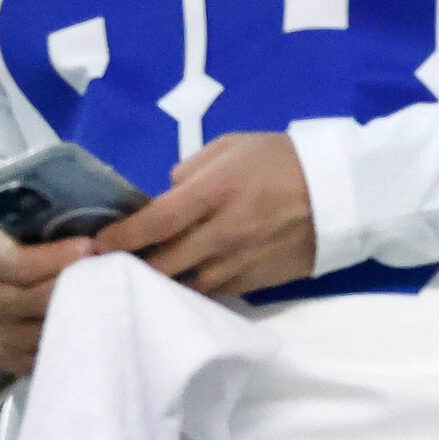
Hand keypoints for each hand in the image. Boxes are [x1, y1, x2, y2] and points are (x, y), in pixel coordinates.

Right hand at [0, 227, 95, 392]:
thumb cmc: (9, 266)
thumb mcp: (12, 241)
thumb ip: (41, 236)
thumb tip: (96, 231)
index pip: (18, 264)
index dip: (56, 257)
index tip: (90, 246)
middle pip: (35, 299)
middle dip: (76, 286)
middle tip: (111, 273)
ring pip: (42, 331)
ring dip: (79, 315)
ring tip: (112, 299)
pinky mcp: (12, 361)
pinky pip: (47, 354)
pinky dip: (72, 340)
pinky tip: (97, 326)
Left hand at [95, 132, 316, 298]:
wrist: (344, 194)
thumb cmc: (285, 160)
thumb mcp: (235, 145)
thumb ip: (192, 168)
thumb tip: (167, 193)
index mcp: (215, 192)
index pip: (155, 222)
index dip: (120, 238)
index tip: (94, 246)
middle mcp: (223, 233)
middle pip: (162, 263)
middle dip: (131, 268)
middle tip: (108, 269)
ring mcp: (240, 263)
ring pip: (184, 286)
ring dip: (159, 285)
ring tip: (138, 283)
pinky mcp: (255, 282)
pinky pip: (212, 293)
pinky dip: (191, 291)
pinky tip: (179, 287)